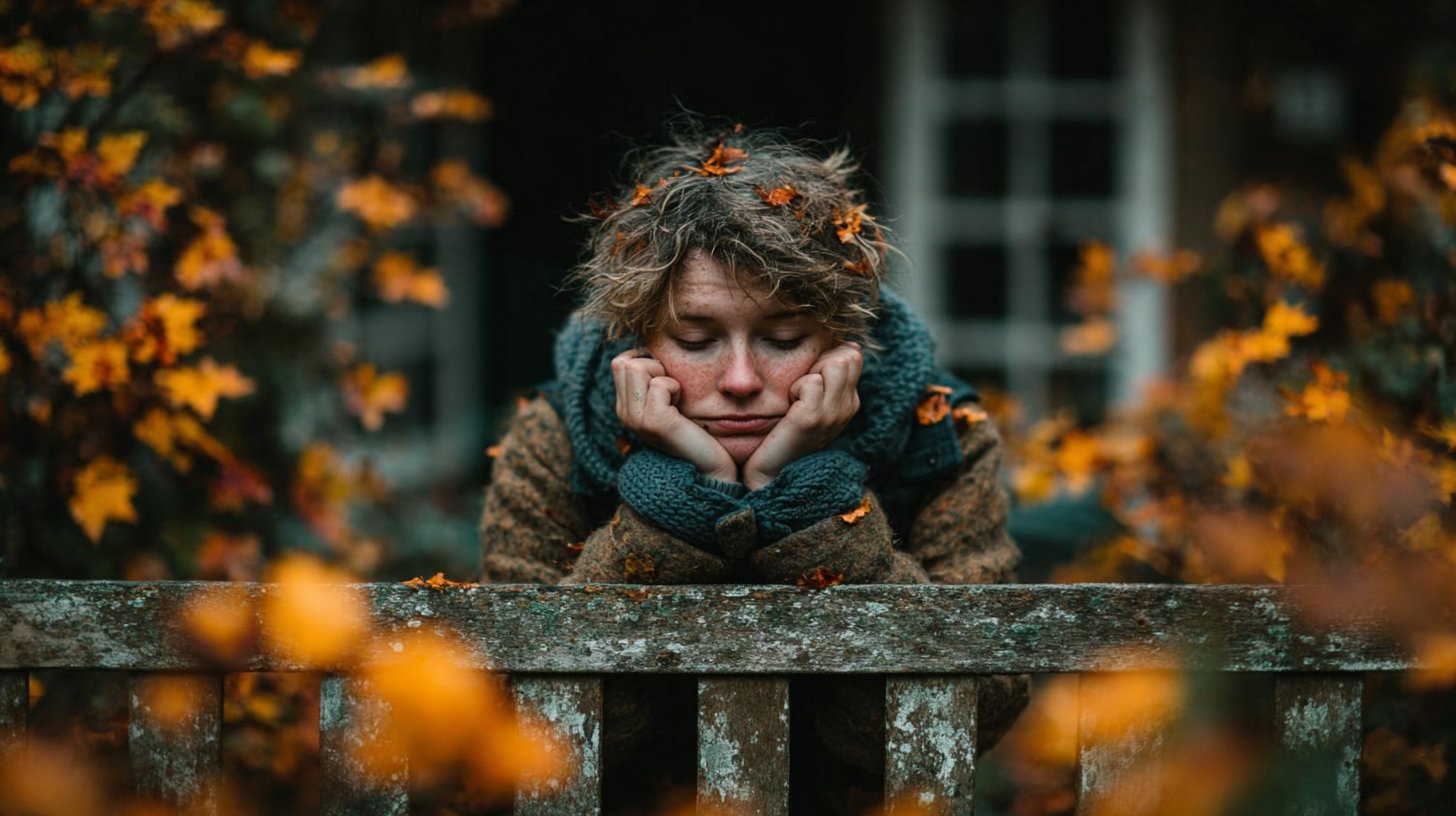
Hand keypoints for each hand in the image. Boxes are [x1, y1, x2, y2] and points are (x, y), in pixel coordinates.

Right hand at [612, 348, 737, 482]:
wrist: (710, 469)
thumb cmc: (695, 430)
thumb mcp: (668, 402)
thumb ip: (653, 381)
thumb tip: (651, 348)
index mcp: (625, 407)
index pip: (620, 362)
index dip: (645, 360)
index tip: (666, 378)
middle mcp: (624, 413)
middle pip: (624, 362)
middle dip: (652, 364)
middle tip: (671, 388)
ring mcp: (636, 419)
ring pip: (637, 367)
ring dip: (663, 374)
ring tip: (675, 397)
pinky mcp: (654, 422)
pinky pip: (660, 384)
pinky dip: (675, 388)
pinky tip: (682, 406)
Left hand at [742, 341, 861, 489]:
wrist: (771, 472)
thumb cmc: (785, 431)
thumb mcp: (812, 402)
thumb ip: (826, 376)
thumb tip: (849, 344)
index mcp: (849, 402)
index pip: (852, 356)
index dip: (827, 356)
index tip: (809, 378)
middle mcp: (848, 408)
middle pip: (847, 356)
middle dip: (820, 360)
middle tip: (801, 385)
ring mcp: (833, 414)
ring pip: (835, 363)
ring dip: (809, 373)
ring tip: (796, 394)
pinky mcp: (813, 418)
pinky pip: (812, 382)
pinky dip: (796, 387)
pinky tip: (789, 405)